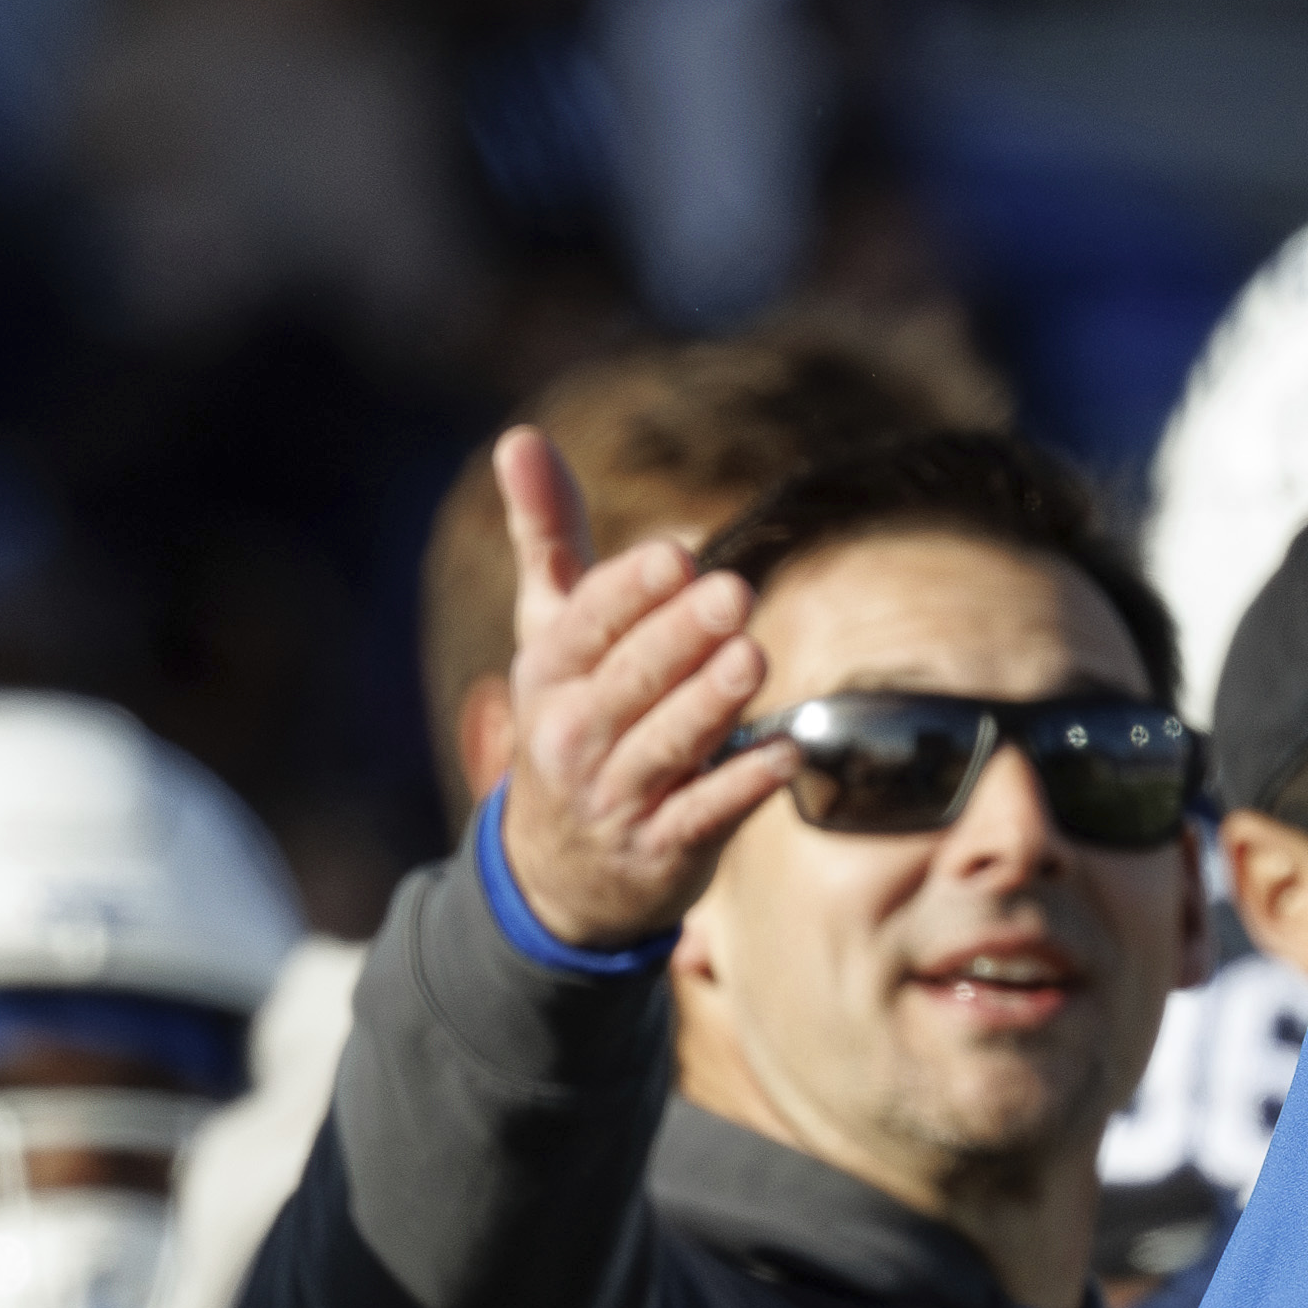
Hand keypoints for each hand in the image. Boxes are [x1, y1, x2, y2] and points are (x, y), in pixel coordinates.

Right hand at [480, 424, 792, 955]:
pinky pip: (704, 815)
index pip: (585, 625)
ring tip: (754, 659)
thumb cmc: (569, 718)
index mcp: (546, 673)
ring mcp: (616, 797)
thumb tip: (520, 435)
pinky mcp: (662, 849)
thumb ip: (547, 535)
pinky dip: (742, 787)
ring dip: (710, 704)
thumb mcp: (548, 632)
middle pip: (629, 681)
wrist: (556, 872)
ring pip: (666, 746)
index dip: (629, 592)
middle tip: (732, 591)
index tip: (676, 554)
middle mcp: (572, 734)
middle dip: (679, 637)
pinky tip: (787, 756)